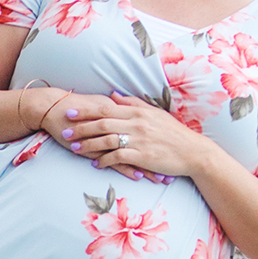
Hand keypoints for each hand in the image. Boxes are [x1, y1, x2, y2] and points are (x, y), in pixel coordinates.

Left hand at [55, 92, 203, 180]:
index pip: (106, 109)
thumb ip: (133, 103)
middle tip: (64, 131)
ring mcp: (140, 140)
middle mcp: (137, 124)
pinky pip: (119, 157)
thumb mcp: (155, 113)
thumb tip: (113, 94)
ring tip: (74, 148)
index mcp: (138, 112)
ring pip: (107, 140)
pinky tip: (96, 163)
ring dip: (88, 144)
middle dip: (81, 127)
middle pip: (102, 123)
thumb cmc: (174, 133)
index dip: (86, 110)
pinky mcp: (143, 156)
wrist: (194, 152)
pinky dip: (105, 160)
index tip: (70, 112)